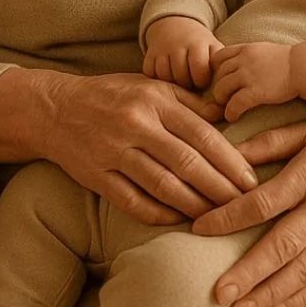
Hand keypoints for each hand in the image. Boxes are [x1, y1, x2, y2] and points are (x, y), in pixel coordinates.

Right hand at [41, 71, 257, 225]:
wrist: (54, 108)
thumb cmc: (109, 95)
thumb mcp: (148, 85)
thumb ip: (186, 100)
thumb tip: (225, 116)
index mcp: (152, 99)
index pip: (201, 133)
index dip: (230, 159)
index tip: (251, 180)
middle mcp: (134, 123)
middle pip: (188, 162)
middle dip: (221, 188)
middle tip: (246, 207)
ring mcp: (113, 151)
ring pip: (164, 185)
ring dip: (196, 206)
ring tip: (219, 219)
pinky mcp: (97, 175)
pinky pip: (134, 202)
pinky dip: (159, 214)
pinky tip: (178, 220)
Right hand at [143, 16, 223, 88]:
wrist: (175, 24)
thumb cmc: (198, 42)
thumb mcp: (212, 46)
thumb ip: (220, 62)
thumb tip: (226, 81)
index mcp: (196, 44)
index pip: (199, 70)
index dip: (202, 80)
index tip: (203, 81)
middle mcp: (177, 45)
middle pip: (181, 76)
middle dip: (187, 84)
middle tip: (191, 84)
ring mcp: (161, 49)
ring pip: (164, 75)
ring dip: (172, 83)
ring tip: (180, 81)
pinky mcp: (149, 54)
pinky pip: (150, 73)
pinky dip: (156, 79)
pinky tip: (165, 78)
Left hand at [209, 43, 294, 120]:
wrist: (305, 67)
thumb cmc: (290, 61)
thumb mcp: (265, 50)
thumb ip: (250, 54)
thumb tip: (241, 62)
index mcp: (246, 49)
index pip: (218, 56)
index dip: (215, 69)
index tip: (219, 78)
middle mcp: (244, 60)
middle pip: (218, 73)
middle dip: (217, 86)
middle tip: (221, 97)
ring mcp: (249, 75)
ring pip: (222, 87)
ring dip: (220, 99)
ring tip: (225, 107)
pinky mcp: (256, 92)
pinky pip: (235, 103)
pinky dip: (231, 112)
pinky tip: (232, 117)